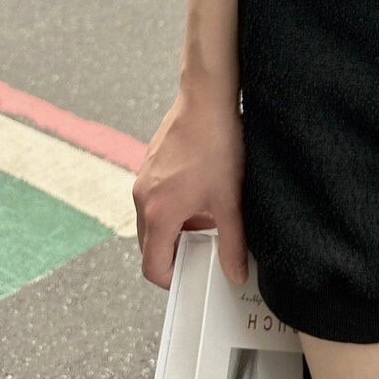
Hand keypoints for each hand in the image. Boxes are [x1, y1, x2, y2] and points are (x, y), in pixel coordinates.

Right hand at [133, 74, 249, 289]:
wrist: (207, 99)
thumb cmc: (217, 145)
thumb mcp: (230, 200)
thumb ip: (232, 242)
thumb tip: (236, 274)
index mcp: (158, 214)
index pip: (152, 267)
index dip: (172, 279)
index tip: (194, 277)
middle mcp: (142, 199)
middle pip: (150, 246)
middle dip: (175, 255)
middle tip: (204, 254)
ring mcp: (143, 180)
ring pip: (153, 221)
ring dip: (176, 229)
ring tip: (210, 220)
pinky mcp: (150, 164)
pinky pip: (155, 198)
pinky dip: (174, 207)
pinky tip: (203, 194)